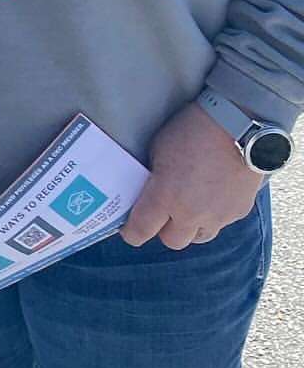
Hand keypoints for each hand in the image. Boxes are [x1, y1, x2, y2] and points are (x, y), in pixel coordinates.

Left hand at [121, 101, 263, 248]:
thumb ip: (153, 177)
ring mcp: (218, 216)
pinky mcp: (238, 212)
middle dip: (163, 229)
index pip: (142, 230)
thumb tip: (149, 190)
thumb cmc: (191, 131)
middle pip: (172, 241)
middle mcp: (191, 214)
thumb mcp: (158, 149)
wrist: (237, 126)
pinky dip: (212, 215)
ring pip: (198, 237)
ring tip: (188, 207)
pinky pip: (220, 223)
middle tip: (161, 213)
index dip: (132, 233)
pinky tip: (211, 196)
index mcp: (165, 197)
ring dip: (189, 227)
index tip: (129, 231)